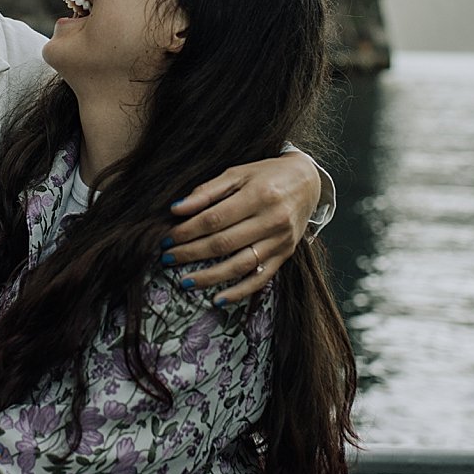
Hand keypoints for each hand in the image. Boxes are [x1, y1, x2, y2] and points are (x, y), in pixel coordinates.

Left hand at [161, 150, 321, 302]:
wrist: (307, 183)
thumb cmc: (266, 175)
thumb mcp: (237, 173)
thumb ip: (207, 191)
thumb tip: (176, 209)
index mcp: (258, 195)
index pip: (214, 219)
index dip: (187, 231)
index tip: (167, 238)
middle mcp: (272, 220)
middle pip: (224, 244)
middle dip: (191, 253)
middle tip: (167, 259)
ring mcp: (280, 241)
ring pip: (240, 265)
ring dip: (210, 277)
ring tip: (185, 282)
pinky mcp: (285, 255)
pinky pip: (260, 279)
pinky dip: (239, 292)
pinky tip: (218, 299)